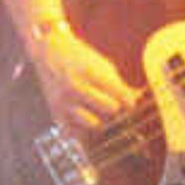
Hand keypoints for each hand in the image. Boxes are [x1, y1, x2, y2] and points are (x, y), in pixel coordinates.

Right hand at [25, 17, 138, 134]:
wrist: (48, 52)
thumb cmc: (78, 57)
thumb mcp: (100, 64)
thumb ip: (118, 83)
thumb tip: (137, 99)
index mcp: (88, 71)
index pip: (119, 94)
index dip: (129, 101)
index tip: (129, 102)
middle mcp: (74, 87)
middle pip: (111, 109)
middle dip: (115, 107)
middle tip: (112, 103)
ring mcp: (64, 101)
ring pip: (95, 124)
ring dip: (100, 119)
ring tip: (97, 110)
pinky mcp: (56, 112)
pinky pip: (77, 132)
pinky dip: (83, 128)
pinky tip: (83, 116)